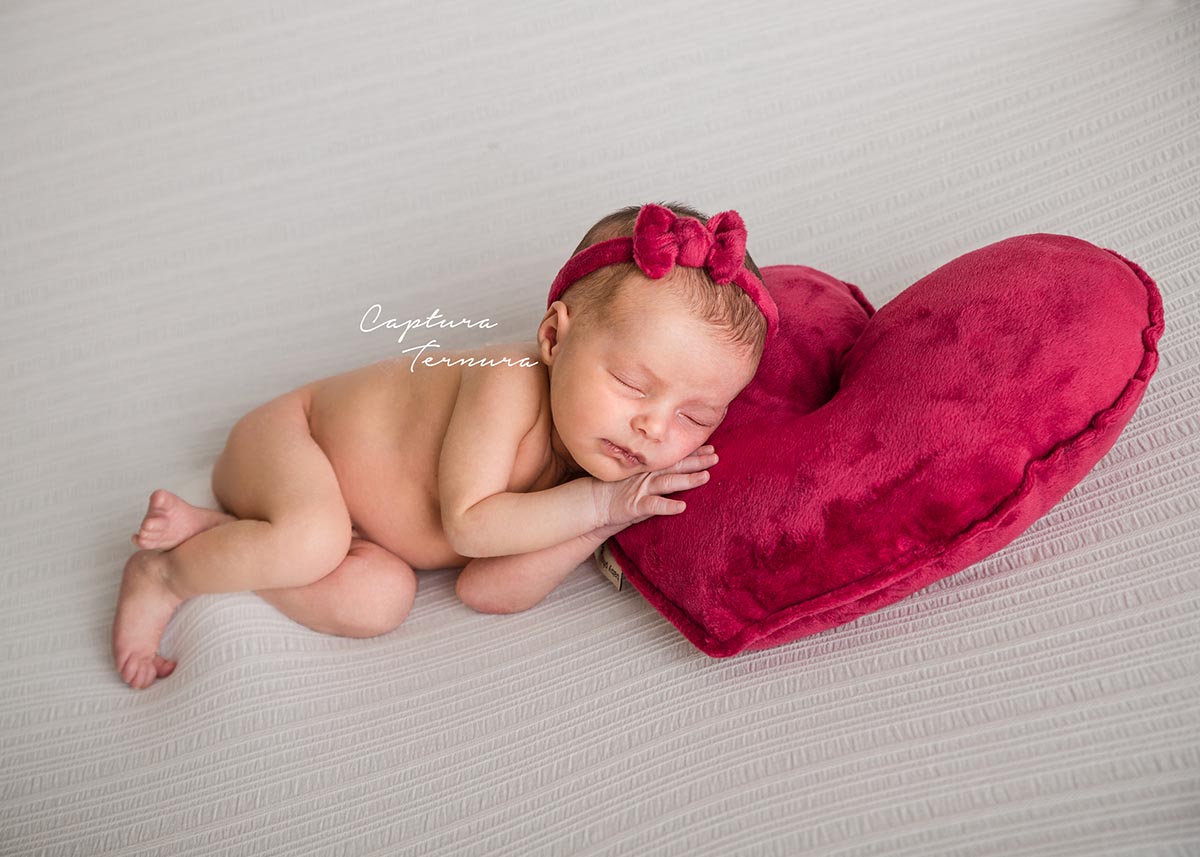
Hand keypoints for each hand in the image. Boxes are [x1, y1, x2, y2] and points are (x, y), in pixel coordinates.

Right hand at [591, 445, 717, 527]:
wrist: (593, 502)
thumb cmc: (616, 490)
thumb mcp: (635, 476)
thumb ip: (653, 471)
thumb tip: (675, 466)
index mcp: (649, 468)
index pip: (674, 457)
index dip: (692, 452)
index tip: (710, 446)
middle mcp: (647, 475)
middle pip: (676, 466)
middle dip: (696, 461)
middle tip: (715, 456)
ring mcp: (642, 489)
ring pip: (668, 482)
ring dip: (687, 480)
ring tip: (705, 477)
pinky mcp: (635, 506)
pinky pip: (654, 506)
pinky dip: (668, 506)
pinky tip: (681, 507)